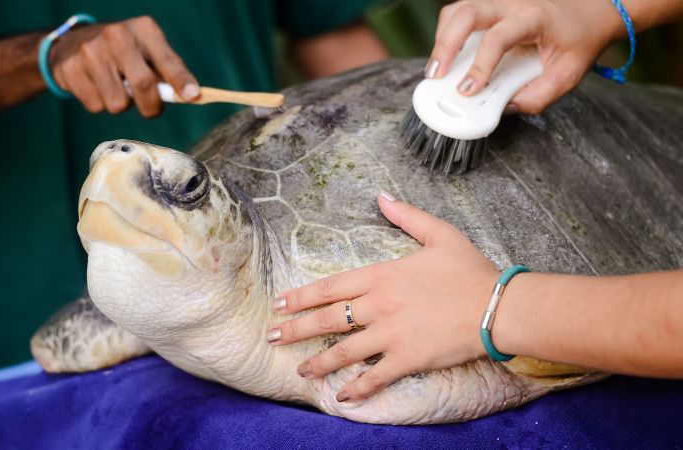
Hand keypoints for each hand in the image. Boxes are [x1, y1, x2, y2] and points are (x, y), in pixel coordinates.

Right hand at [49, 16, 198, 116]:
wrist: (72, 44)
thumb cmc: (122, 54)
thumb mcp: (146, 52)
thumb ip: (167, 72)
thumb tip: (190, 96)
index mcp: (143, 30)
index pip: (167, 59)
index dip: (181, 80)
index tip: (192, 96)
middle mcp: (117, 35)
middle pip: (144, 85)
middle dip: (151, 106)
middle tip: (150, 107)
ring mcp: (91, 51)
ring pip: (118, 103)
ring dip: (120, 105)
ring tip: (115, 88)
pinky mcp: (71, 68)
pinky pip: (96, 106)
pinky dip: (99, 104)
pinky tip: (96, 87)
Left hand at [267, 191, 499, 401]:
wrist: (500, 305)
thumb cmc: (471, 270)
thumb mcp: (440, 233)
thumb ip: (406, 216)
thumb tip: (381, 195)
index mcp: (383, 275)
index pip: (331, 286)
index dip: (302, 296)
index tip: (280, 304)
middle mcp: (380, 304)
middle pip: (328, 319)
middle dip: (296, 329)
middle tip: (273, 337)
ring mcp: (392, 333)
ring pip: (344, 350)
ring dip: (319, 363)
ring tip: (300, 371)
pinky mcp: (409, 358)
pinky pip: (376, 376)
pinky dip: (357, 387)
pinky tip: (341, 396)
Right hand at [425, 0, 623, 113]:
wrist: (590, 11)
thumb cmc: (579, 40)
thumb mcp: (568, 74)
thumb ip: (538, 96)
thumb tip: (505, 108)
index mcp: (534, 17)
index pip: (498, 38)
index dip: (479, 66)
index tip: (468, 90)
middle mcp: (513, 3)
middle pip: (467, 13)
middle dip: (445, 45)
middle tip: (436, 75)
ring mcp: (499, 1)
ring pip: (457, 10)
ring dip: (442, 38)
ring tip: (436, 68)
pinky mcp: (490, 6)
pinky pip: (459, 12)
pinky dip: (446, 32)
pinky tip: (446, 55)